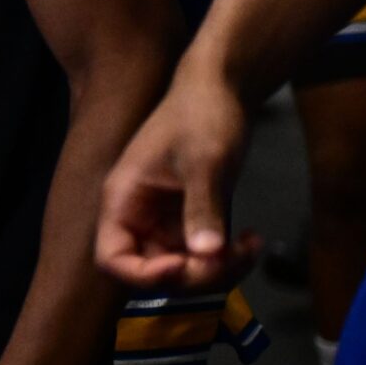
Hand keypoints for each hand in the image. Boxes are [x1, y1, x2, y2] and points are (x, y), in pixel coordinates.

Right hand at [96, 72, 258, 290]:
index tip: (184, 263)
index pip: (113, 259)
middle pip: (152, 273)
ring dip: (218, 272)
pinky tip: (251, 240)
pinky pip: (202, 257)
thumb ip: (202, 206)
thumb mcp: (206, 161)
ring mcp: (164, 220)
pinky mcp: (189, 220)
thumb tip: (205, 255)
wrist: (221, 89)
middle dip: (195, 275)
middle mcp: (138, 216)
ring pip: (182, 270)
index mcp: (123, 200)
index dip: (145, 275)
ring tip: (250, 247)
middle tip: (232, 256)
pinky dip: (228, 259)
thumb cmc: (203, 115)